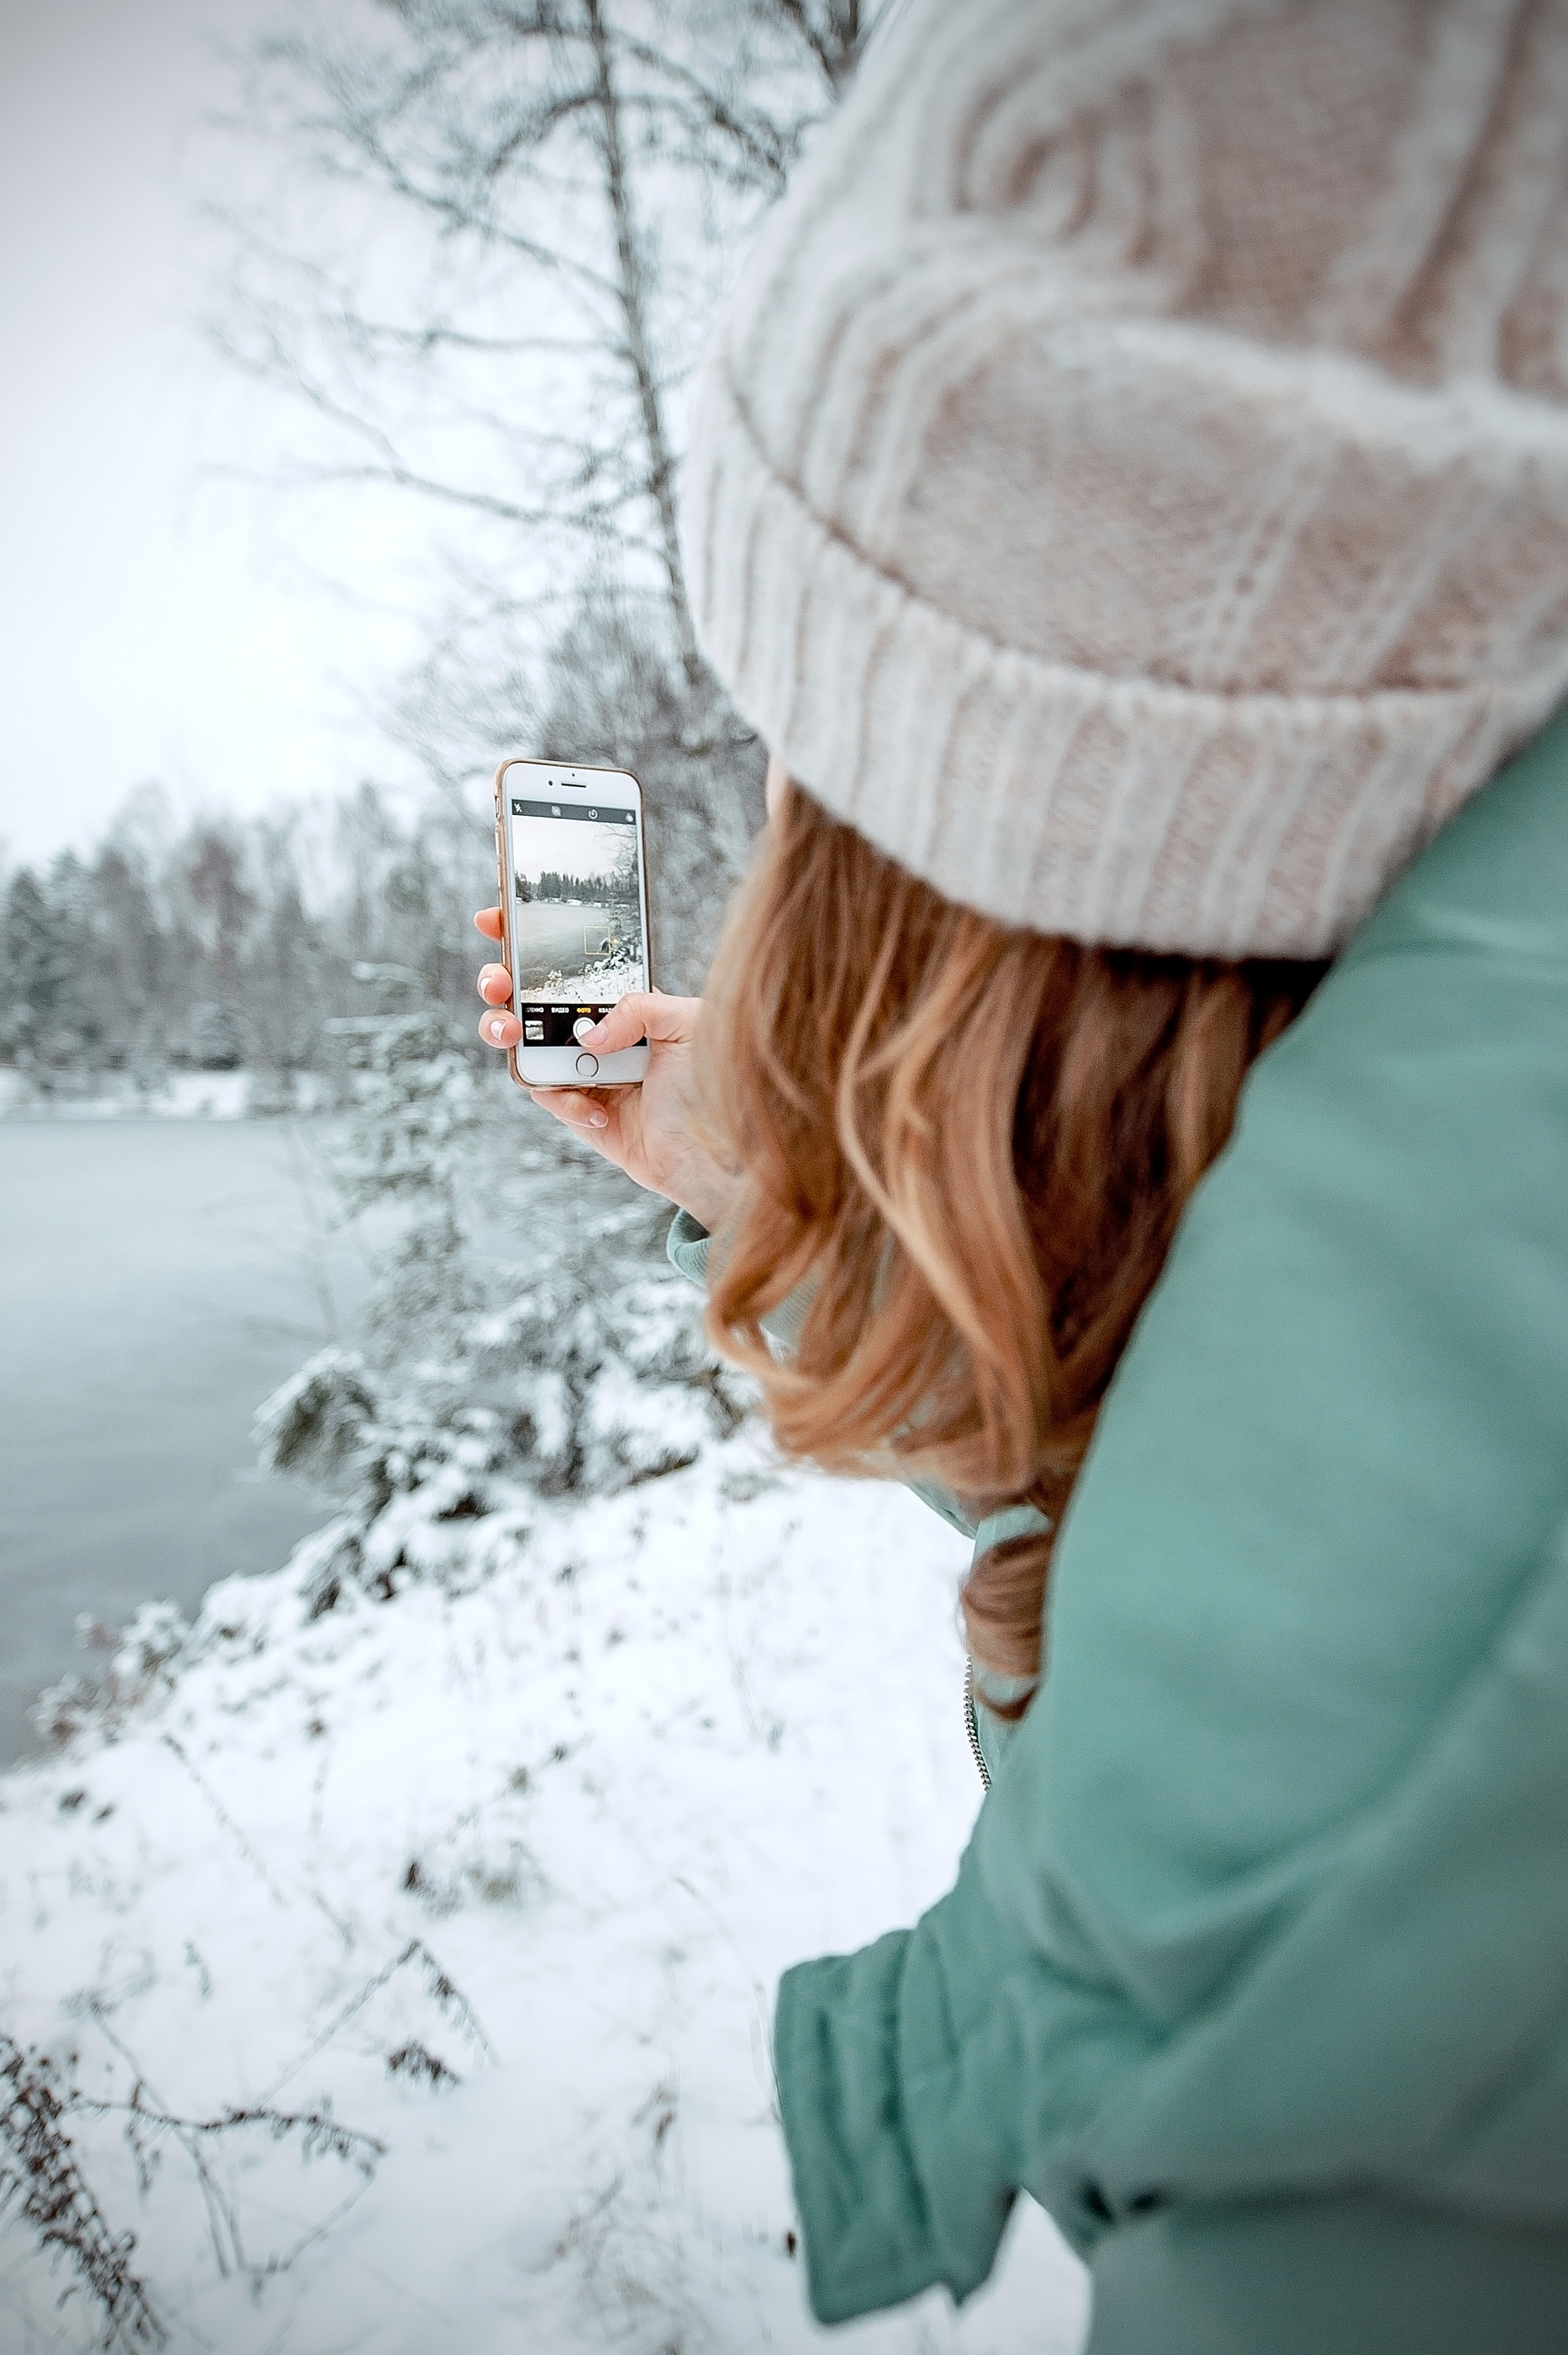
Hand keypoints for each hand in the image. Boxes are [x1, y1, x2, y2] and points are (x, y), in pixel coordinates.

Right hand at [473, 908, 739, 1231]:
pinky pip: (549, 1096)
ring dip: (504, 1032)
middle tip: (498, 982)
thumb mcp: (688, 1023)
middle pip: (528, 1000)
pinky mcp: (580, 1112)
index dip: (526, 939)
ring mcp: (584, 1072)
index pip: (567, 964)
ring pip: (522, 1046)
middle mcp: (598, 1034)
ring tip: (511, 1031)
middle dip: (499, 983)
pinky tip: (600, 1107)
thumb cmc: (716, 1084)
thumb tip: (588, 1033)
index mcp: (621, 1003)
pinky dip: (567, 1099)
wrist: (722, 1153)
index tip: (496, 919)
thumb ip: (637, 1006)